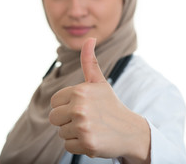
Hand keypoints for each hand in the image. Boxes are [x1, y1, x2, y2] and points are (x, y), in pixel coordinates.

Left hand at [49, 38, 149, 162]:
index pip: (54, 102)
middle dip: (67, 120)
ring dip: (74, 133)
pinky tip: (93, 138)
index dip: (66, 106)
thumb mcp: (100, 82)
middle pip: (54, 118)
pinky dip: (79, 145)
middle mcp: (80, 107)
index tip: (83, 107)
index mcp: (80, 91)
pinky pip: (68, 146)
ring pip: (61, 133)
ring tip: (92, 128)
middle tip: (87, 119)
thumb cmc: (111, 106)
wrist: (131, 131)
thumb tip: (90, 38)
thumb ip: (89, 62)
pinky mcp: (87, 143)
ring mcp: (83, 126)